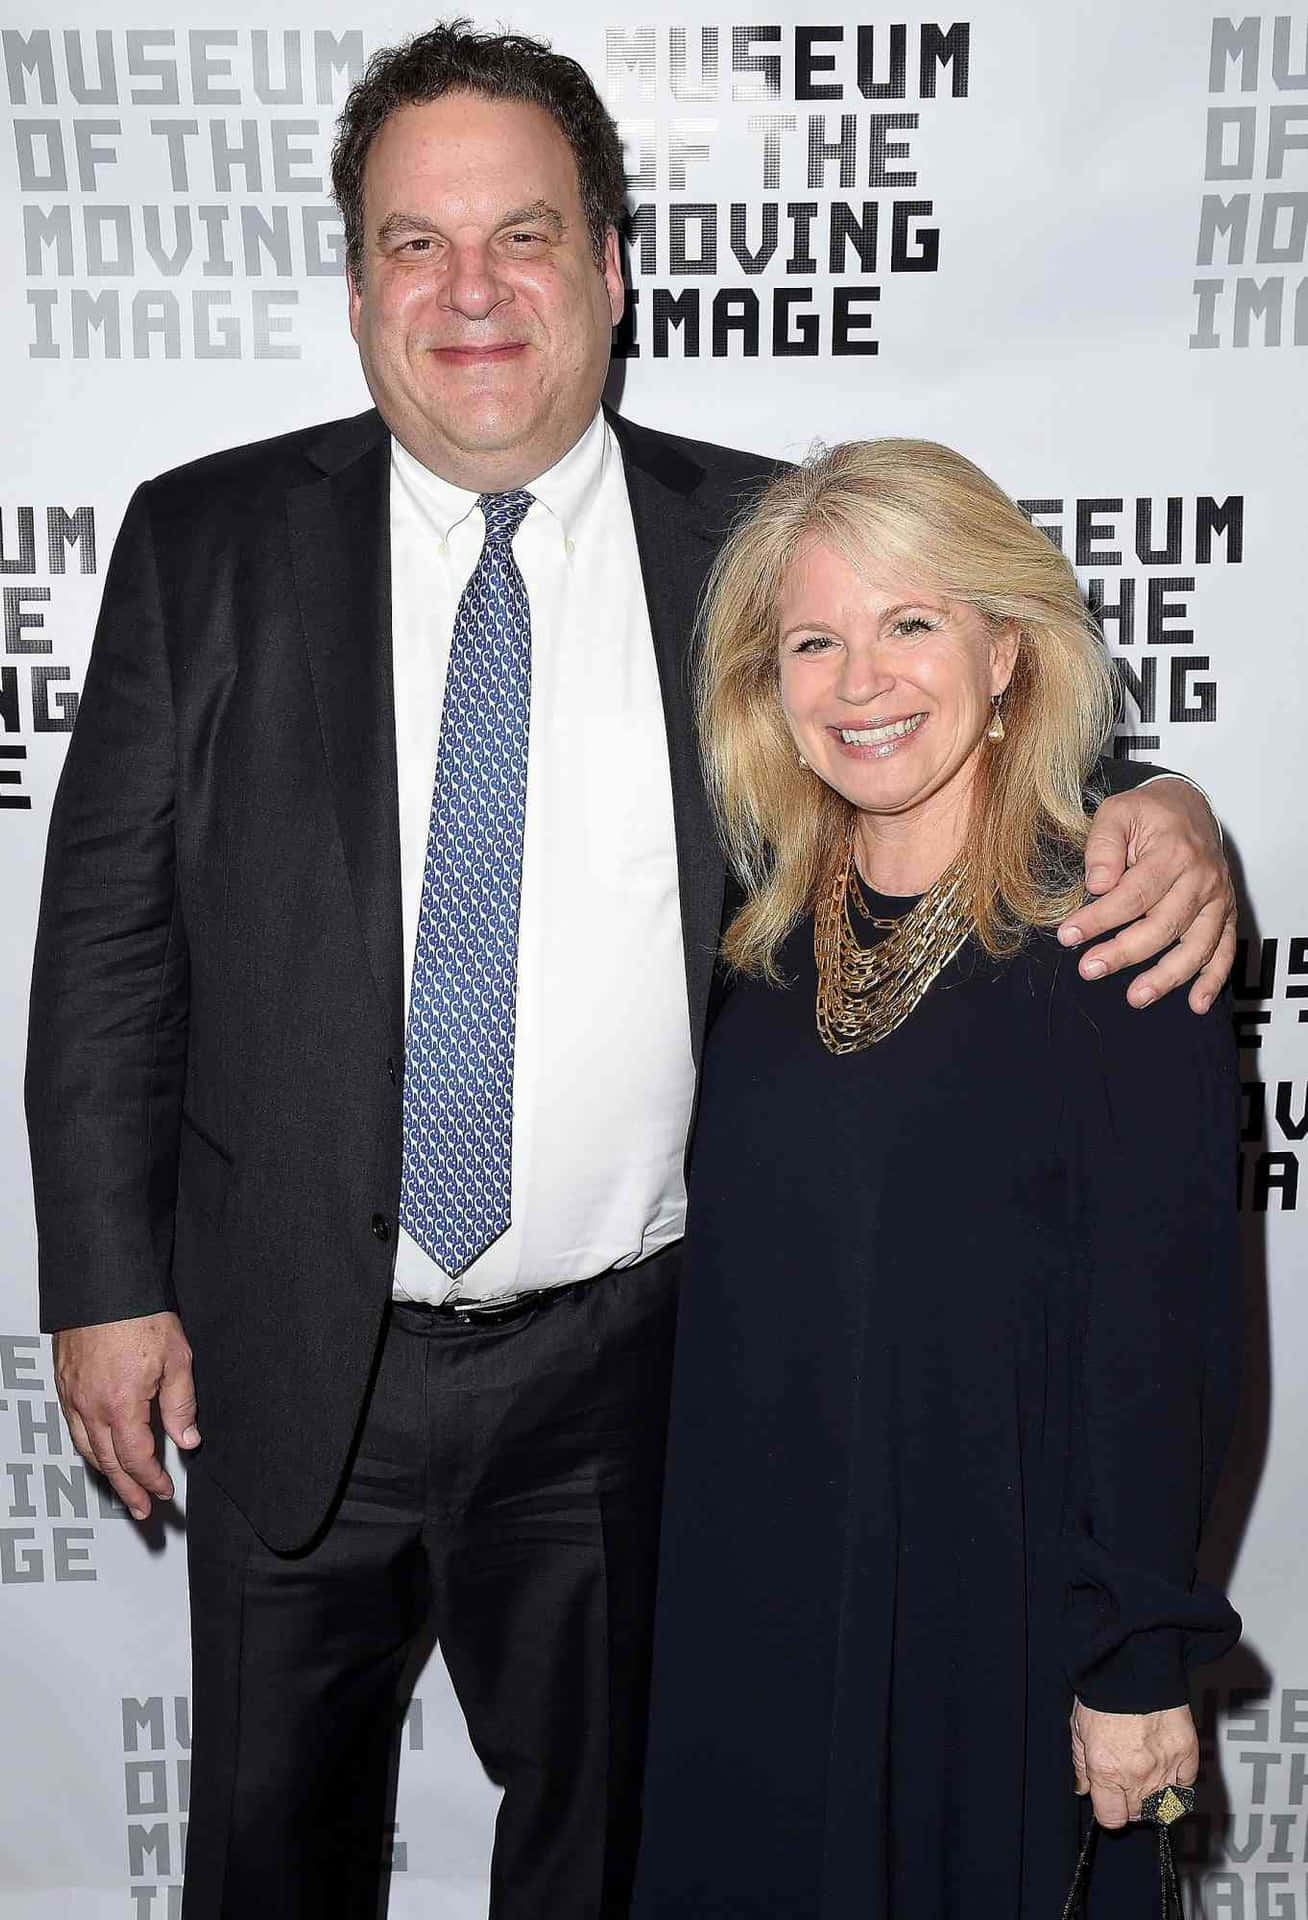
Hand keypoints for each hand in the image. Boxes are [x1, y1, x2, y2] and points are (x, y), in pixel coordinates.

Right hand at [53, 1312, 198, 1520]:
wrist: (103, 1283)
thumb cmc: (139, 1313)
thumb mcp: (177, 1358)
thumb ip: (181, 1404)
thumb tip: (188, 1440)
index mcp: (122, 1404)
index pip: (137, 1458)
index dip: (151, 1480)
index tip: (163, 1492)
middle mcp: (91, 1406)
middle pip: (108, 1462)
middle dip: (127, 1489)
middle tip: (141, 1508)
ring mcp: (72, 1395)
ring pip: (85, 1448)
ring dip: (105, 1473)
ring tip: (122, 1488)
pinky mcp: (64, 1383)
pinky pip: (72, 1427)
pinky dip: (86, 1447)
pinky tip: (97, 1450)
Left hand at [1058, 778, 1234, 1012]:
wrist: (1189, 806)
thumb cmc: (1148, 812)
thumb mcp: (1116, 812)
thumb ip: (1103, 846)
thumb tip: (1097, 885)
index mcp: (1173, 851)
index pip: (1133, 894)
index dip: (1099, 919)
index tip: (1069, 935)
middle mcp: (1201, 877)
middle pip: (1163, 925)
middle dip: (1124, 952)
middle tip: (1089, 969)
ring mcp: (1216, 898)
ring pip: (1196, 945)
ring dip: (1167, 976)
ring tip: (1136, 997)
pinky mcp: (1224, 912)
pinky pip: (1225, 950)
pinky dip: (1214, 979)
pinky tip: (1196, 1003)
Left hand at [1071, 1699, 1198, 1829]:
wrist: (1132, 1665)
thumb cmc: (1102, 1691)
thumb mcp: (1078, 1728)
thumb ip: (1081, 1764)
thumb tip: (1083, 1787)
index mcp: (1106, 1770)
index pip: (1112, 1818)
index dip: (1109, 1811)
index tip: (1109, 1802)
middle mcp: (1137, 1775)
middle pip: (1139, 1813)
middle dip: (1130, 1802)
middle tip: (1126, 1781)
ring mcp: (1165, 1767)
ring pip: (1165, 1806)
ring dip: (1155, 1796)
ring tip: (1146, 1775)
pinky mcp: (1187, 1753)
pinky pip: (1186, 1785)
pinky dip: (1178, 1782)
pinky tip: (1167, 1769)